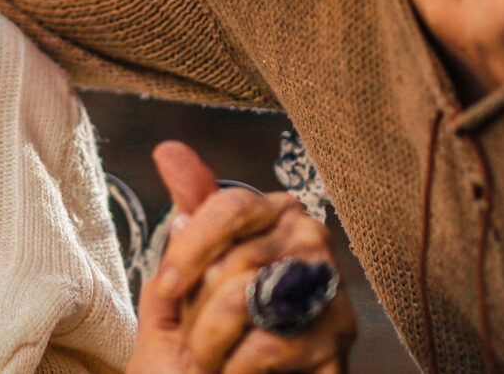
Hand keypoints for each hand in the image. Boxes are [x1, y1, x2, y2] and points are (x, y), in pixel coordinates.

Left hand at [129, 142, 354, 373]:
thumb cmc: (196, 351)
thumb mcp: (177, 285)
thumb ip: (184, 221)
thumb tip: (171, 151)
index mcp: (275, 219)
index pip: (232, 204)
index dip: (190, 249)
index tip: (167, 288)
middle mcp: (313, 247)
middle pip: (236, 258)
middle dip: (197, 311)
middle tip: (194, 339)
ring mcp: (332, 297)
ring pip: (250, 299)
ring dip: (210, 342)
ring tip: (209, 359)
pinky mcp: (336, 347)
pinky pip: (267, 346)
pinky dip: (234, 369)